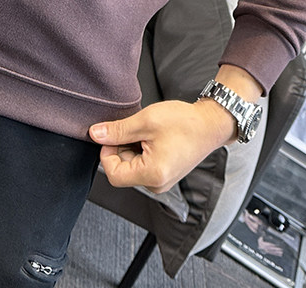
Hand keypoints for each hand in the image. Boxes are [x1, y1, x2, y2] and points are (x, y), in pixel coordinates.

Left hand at [89, 98, 237, 194]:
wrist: (210, 124)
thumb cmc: (185, 123)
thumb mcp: (146, 121)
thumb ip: (118, 130)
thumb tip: (96, 134)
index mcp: (152, 175)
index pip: (113, 174)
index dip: (107, 153)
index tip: (112, 136)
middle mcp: (157, 185)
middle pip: (122, 171)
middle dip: (121, 148)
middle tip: (133, 128)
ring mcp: (161, 181)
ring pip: (131, 167)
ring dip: (131, 148)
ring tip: (146, 132)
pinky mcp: (164, 174)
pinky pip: (142, 166)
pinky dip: (141, 150)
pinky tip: (151, 137)